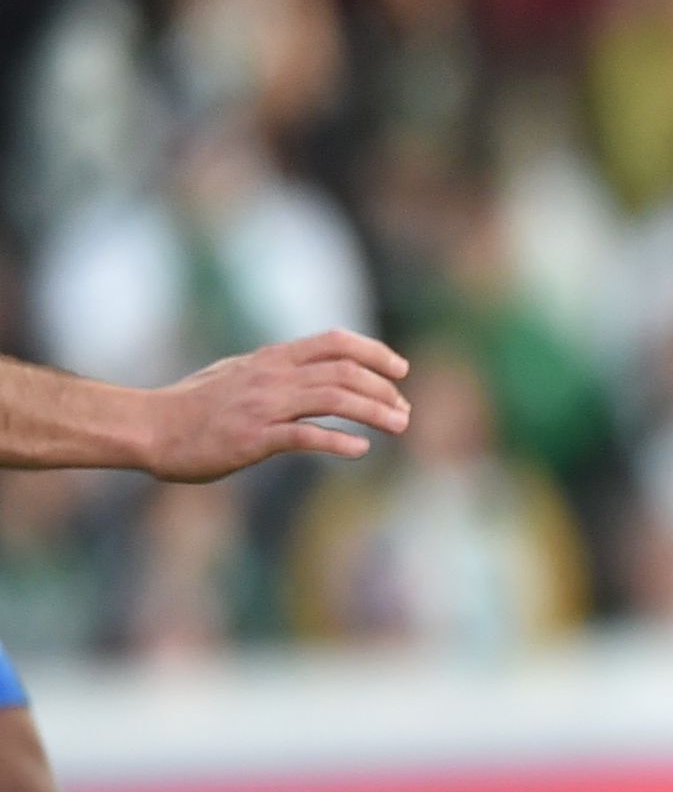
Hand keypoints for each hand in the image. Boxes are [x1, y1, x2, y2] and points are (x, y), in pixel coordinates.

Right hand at [138, 331, 410, 480]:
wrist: (149, 428)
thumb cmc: (191, 405)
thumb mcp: (236, 373)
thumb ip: (273, 370)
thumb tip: (307, 370)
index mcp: (270, 358)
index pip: (334, 341)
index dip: (374, 352)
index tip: (400, 370)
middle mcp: (271, 376)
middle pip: (344, 371)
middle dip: (383, 389)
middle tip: (404, 411)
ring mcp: (263, 406)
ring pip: (334, 399)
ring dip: (374, 412)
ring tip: (400, 426)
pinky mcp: (253, 438)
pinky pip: (304, 436)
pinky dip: (338, 441)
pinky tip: (361, 449)